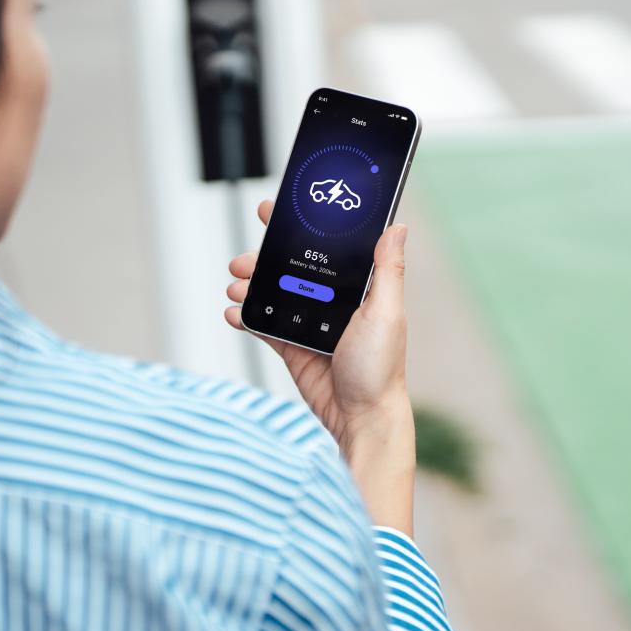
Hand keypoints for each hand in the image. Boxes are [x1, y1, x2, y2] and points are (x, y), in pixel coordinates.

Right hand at [225, 200, 415, 533]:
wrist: (361, 419)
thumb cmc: (382, 370)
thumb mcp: (387, 313)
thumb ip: (388, 270)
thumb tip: (398, 226)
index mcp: (359, 289)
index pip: (328, 249)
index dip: (302, 228)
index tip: (277, 211)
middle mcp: (334, 303)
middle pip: (292, 268)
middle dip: (265, 258)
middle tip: (245, 256)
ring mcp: (311, 325)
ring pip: (273, 293)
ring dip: (250, 285)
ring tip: (236, 285)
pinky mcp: (294, 348)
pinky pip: (264, 325)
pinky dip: (246, 316)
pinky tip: (233, 312)